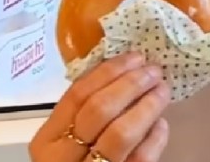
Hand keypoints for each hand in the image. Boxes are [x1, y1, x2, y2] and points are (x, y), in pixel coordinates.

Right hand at [29, 52, 170, 161]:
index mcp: (47, 141)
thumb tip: (126, 71)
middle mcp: (63, 158)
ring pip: (121, 133)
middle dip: (131, 84)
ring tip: (162, 91)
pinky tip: (162, 124)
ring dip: (147, 105)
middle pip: (99, 110)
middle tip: (154, 71)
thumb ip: (87, 113)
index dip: (109, 72)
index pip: (77, 96)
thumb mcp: (69, 140)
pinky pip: (141, 158)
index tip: (134, 58)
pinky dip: (155, 137)